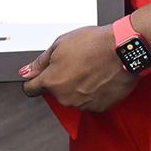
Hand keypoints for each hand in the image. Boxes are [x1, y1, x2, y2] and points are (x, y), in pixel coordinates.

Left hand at [19, 24, 136, 111]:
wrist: (123, 49)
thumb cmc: (95, 44)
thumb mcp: (60, 44)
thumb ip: (41, 62)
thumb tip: (27, 72)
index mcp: (52, 81)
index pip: (31, 89)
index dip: (32, 81)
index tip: (35, 78)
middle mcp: (65, 97)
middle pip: (55, 91)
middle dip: (61, 79)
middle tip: (75, 62)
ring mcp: (83, 104)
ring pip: (73, 96)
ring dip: (77, 85)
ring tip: (90, 67)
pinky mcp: (100, 107)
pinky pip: (90, 101)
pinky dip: (93, 91)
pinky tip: (99, 76)